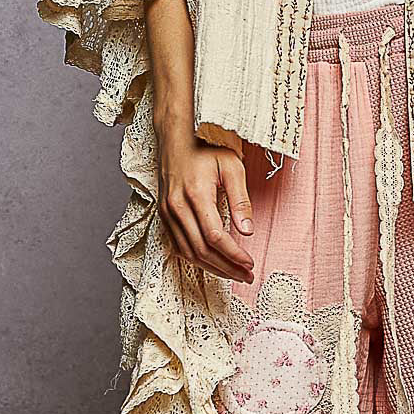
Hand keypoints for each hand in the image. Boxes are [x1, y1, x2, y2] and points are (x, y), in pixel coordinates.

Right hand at [155, 127, 255, 282]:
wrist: (176, 138)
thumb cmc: (205, 149)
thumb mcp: (231, 166)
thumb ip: (240, 199)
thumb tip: (247, 231)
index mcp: (196, 195)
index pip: (215, 237)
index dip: (234, 255)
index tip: (250, 263)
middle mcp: (177, 208)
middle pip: (202, 250)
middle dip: (226, 267)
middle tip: (246, 275)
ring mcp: (167, 213)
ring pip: (188, 253)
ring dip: (212, 268)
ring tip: (234, 274)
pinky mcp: (164, 216)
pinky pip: (179, 246)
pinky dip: (197, 259)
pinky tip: (213, 262)